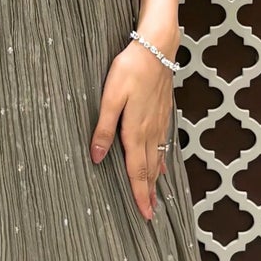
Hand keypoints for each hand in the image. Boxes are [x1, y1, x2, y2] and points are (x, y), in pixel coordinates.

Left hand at [89, 33, 176, 220]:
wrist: (158, 47)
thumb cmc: (131, 68)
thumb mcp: (110, 97)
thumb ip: (103, 128)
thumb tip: (97, 156)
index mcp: (135, 131)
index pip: (137, 171)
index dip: (140, 194)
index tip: (145, 214)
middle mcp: (151, 131)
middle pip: (150, 169)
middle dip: (149, 193)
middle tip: (151, 214)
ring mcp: (159, 122)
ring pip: (158, 158)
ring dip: (156, 179)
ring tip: (156, 196)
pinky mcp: (163, 112)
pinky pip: (163, 143)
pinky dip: (162, 159)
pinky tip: (162, 164)